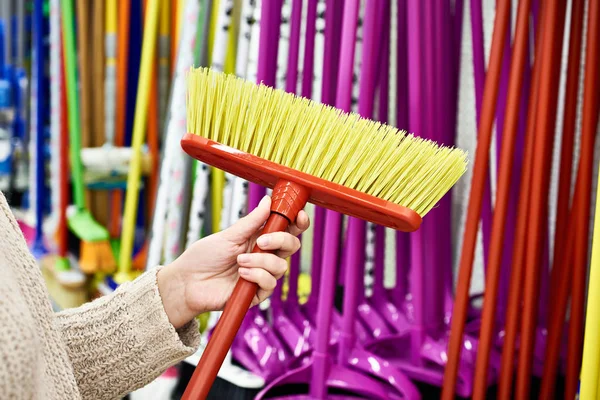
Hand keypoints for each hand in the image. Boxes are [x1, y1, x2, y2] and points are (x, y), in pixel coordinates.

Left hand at [157, 195, 309, 328]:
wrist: (187, 283)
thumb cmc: (204, 257)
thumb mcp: (228, 235)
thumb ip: (251, 221)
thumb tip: (269, 201)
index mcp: (259, 238)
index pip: (287, 229)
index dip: (298, 222)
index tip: (299, 214)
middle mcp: (264, 256)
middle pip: (291, 246)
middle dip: (281, 240)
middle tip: (261, 241)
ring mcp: (262, 274)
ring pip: (282, 266)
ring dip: (260, 262)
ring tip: (239, 262)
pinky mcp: (257, 293)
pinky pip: (270, 283)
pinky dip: (256, 276)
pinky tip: (241, 274)